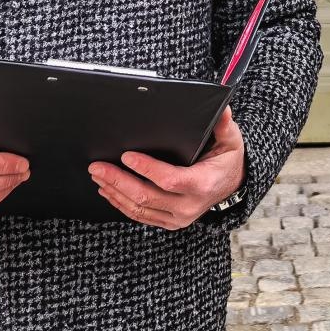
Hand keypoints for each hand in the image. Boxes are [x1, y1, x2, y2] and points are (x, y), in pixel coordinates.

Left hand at [89, 107, 244, 229]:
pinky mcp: (169, 222)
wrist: (232, 186)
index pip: (169, 179)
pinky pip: (140, 216)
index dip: (146, 168)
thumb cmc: (227, 160)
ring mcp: (177, 217)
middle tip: (98, 166)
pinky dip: (121, 204)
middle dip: (118, 180)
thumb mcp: (230, 141)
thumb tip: (223, 108)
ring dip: (115, 192)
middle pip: (146, 196)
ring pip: (139, 209)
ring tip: (98, 176)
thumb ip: (224, 125)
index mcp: (203, 184)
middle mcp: (189, 205)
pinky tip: (108, 191)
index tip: (127, 155)